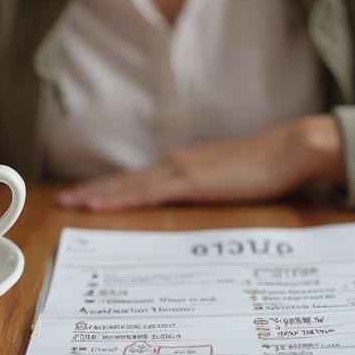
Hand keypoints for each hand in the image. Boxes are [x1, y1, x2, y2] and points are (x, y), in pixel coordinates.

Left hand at [56, 115, 345, 210]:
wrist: (290, 149)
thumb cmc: (272, 166)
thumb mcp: (236, 182)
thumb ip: (217, 191)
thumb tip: (210, 205)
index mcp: (187, 164)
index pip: (141, 179)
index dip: (113, 188)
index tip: (89, 196)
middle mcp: (176, 163)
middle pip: (126, 181)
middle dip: (95, 191)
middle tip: (65, 201)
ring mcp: (180, 170)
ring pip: (127, 186)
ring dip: (97, 195)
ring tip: (70, 204)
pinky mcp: (189, 181)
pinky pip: (144, 194)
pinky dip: (117, 200)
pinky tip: (97, 206)